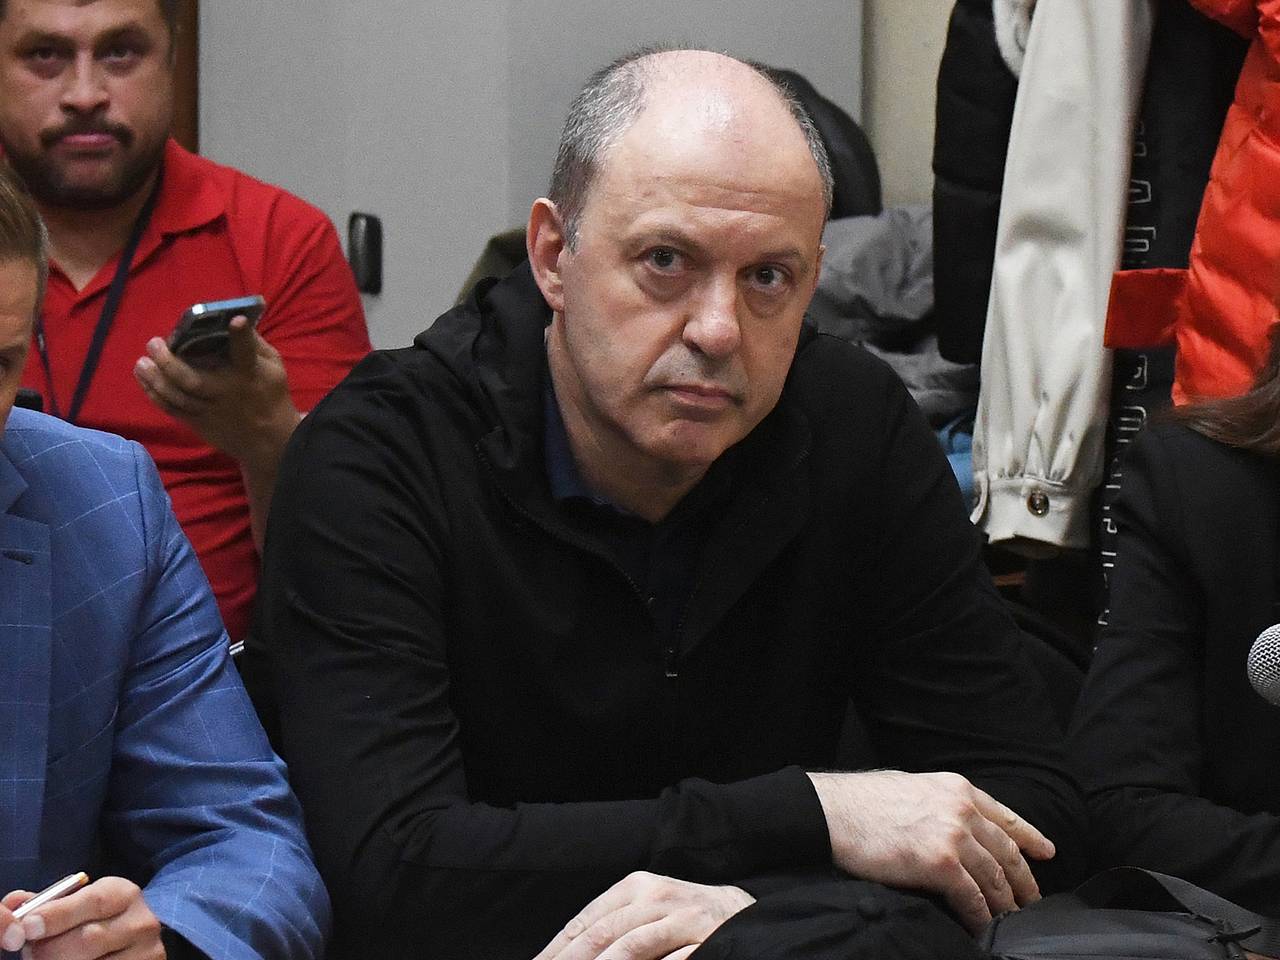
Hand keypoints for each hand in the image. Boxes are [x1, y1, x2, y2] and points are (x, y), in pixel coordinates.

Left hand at [1, 877, 162, 958]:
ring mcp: (146, 952)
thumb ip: (45, 903)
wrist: (131, 940)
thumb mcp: (77, 903)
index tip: (28, 927)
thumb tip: (12, 905)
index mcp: (124, 894)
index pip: (93, 901)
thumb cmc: (95, 919)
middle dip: (51, 949)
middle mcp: (141, 922)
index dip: (58, 915)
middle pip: (90, 938)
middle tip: (31, 953)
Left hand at [133, 315, 300, 466]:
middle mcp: (227, 392)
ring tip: (142, 363)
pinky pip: (172, 410)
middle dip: (169, 362)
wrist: (269, 440)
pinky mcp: (199, 424)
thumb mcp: (273, 367)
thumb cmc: (270, 395)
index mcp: (249, 374)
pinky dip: (155, 395)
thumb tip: (227, 320)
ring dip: (154, 379)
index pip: (245, 352)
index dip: (241, 335)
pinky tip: (145, 380)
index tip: (234, 319)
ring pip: (177, 397)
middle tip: (154, 344)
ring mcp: (211, 410)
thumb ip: (253, 345)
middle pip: (193, 380)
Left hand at [533, 871, 753, 959]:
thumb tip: (566, 956)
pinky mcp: (706, 938)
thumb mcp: (647, 912)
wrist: (745, 915)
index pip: (585, 921)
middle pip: (601, 933)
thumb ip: (613, 929)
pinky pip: (673, 959)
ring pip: (630, 946)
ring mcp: (682, 916)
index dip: (556, 950)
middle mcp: (656, 896)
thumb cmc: (684, 918)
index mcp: (635, 887)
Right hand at [807, 770, 1053, 934]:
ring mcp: (953, 835)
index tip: (1046, 852)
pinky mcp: (939, 863)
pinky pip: (972, 897)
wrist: (832, 812)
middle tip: (1031, 901)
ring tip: (1009, 921)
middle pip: (1006, 852)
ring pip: (994, 878)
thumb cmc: (861, 802)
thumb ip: (940, 803)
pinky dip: (980, 916)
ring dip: (1005, 904)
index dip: (1029, 837)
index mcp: (956, 789)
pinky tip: (981, 926)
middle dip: (1023, 880)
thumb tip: (951, 826)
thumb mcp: (911, 787)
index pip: (1005, 816)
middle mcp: (961, 809)